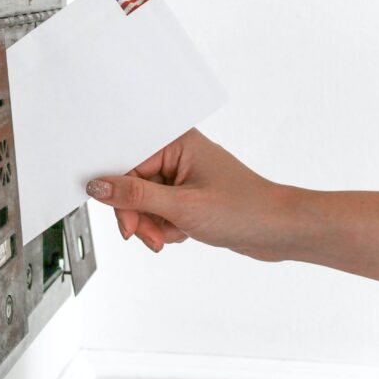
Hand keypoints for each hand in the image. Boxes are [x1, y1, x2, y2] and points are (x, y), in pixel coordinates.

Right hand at [86, 128, 296, 259]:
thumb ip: (135, 196)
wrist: (280, 230)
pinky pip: (159, 210)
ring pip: (144, 202)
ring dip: (153, 225)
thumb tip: (99, 187)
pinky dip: (165, 227)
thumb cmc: (245, 209)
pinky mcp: (187, 194)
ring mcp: (183, 175)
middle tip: (149, 235)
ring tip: (170, 237)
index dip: (121, 195)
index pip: (127, 164)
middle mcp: (178, 154)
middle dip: (140, 215)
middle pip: (133, 185)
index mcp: (176, 142)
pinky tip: (182, 233)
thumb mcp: (182, 206)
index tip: (126, 221)